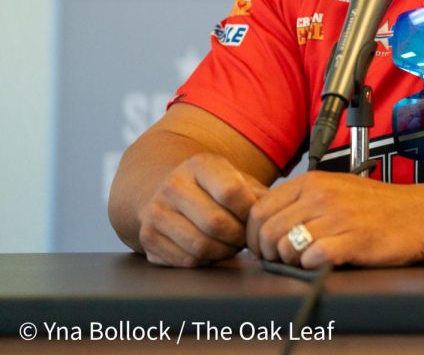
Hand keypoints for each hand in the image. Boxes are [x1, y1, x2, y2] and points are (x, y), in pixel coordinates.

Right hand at [135, 153, 266, 266]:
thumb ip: (257, 194)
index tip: (254, 218)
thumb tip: (271, 214)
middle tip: (245, 238)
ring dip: (224, 252)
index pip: (231, 192)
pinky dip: (205, 262)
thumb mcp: (236, 179)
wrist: (170, 191)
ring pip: (200, 246)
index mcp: (199, 164)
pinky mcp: (147, 237)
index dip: (248, 211)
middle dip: (238, 237)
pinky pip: (186, 261)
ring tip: (231, 245)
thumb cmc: (215, 189)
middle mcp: (173, 185)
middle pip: (216, 223)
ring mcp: (156, 211)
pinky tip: (211, 251)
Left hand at [246, 172, 423, 268]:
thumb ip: (300, 200)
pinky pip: (313, 259)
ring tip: (307, 260)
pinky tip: (326, 261)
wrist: (421, 214)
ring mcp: (337, 217)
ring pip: (286, 247)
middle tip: (281, 261)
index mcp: (312, 182)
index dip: (253, 235)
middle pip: (267, 232)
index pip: (259, 209)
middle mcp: (321, 196)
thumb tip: (264, 224)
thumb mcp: (335, 189)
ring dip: (291, 261)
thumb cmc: (378, 206)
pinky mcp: (353, 240)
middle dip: (268, 253)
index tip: (262, 248)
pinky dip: (313, 267)